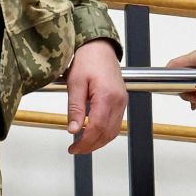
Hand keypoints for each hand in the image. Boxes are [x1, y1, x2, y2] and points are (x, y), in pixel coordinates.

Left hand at [63, 39, 126, 154]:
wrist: (99, 47)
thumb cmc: (88, 59)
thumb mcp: (75, 83)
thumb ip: (75, 108)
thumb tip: (73, 129)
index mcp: (107, 96)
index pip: (98, 127)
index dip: (85, 142)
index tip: (73, 148)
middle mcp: (119, 100)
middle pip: (108, 133)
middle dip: (91, 145)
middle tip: (76, 149)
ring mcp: (122, 101)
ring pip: (113, 131)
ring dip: (99, 141)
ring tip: (82, 143)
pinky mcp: (121, 101)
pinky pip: (115, 123)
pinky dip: (104, 132)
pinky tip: (92, 132)